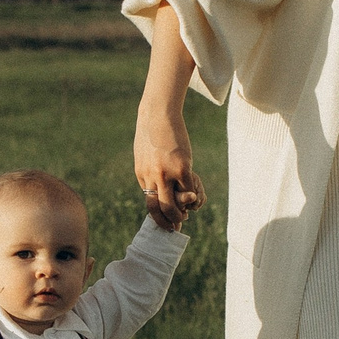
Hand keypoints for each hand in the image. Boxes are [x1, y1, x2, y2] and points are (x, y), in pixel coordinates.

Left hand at [134, 99, 205, 226]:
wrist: (158, 113)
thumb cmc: (153, 131)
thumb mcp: (145, 153)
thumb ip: (150, 169)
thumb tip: (157, 182)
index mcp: (142, 175)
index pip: (149, 202)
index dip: (159, 216)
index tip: (166, 223)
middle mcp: (151, 177)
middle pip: (159, 208)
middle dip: (169, 221)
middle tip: (178, 226)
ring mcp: (166, 173)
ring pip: (173, 204)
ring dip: (181, 214)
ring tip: (188, 213)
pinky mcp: (181, 167)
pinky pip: (188, 190)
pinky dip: (194, 196)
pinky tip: (196, 194)